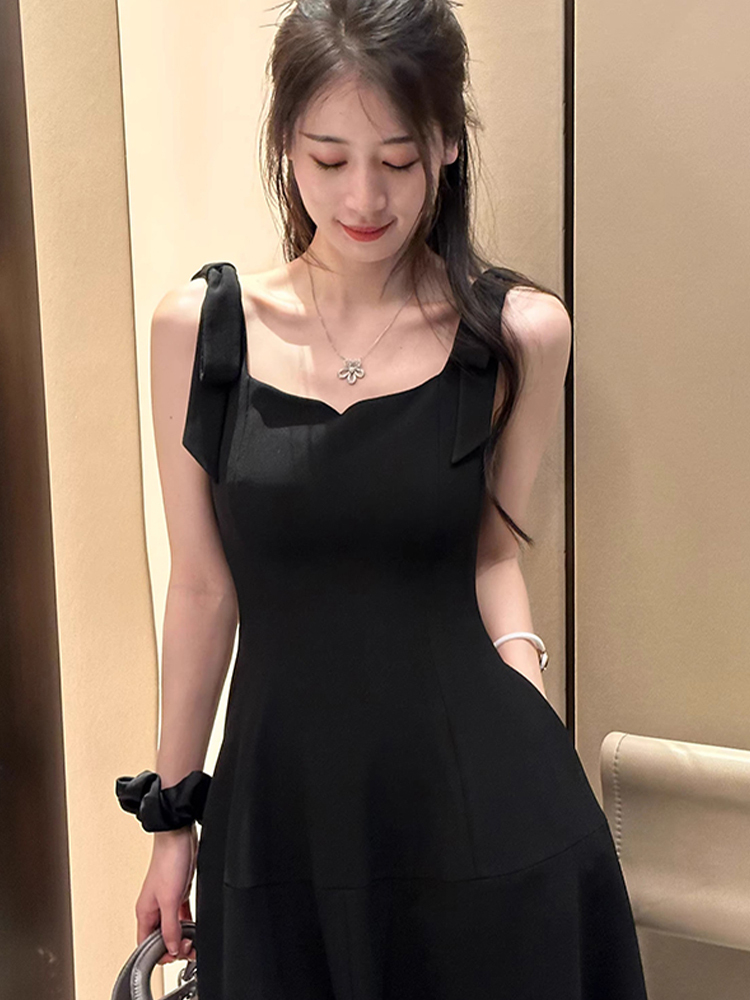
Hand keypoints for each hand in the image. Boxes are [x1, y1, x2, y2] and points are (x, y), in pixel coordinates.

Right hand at [134, 824, 197, 964]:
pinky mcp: (178, 893)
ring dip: (183, 936)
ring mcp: (166, 900)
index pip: (146, 945)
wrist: (178, 836)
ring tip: (195, 940)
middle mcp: (154, 908)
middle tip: (190, 946)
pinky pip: (182, 915)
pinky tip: (196, 927)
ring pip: (173, 928)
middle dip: (175, 946)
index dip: (160, 954)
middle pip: (161, 938)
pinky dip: (189, 923)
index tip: (177, 955)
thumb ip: (170, 926)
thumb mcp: (170, 899)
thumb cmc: (168, 861)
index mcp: (145, 912)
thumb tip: (172, 949)